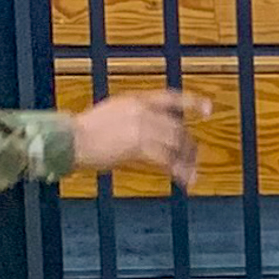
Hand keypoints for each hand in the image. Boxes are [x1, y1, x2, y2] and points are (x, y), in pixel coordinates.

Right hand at [73, 89, 210, 187]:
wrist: (69, 140)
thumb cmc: (82, 133)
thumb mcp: (111, 114)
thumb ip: (133, 118)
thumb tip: (149, 131)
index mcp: (136, 100)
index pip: (171, 97)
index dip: (192, 103)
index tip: (208, 109)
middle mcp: (143, 111)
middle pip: (178, 128)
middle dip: (189, 145)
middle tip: (193, 159)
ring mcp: (142, 128)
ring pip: (177, 144)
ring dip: (187, 160)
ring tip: (191, 173)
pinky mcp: (139, 147)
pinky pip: (168, 160)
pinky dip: (180, 172)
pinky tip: (184, 181)